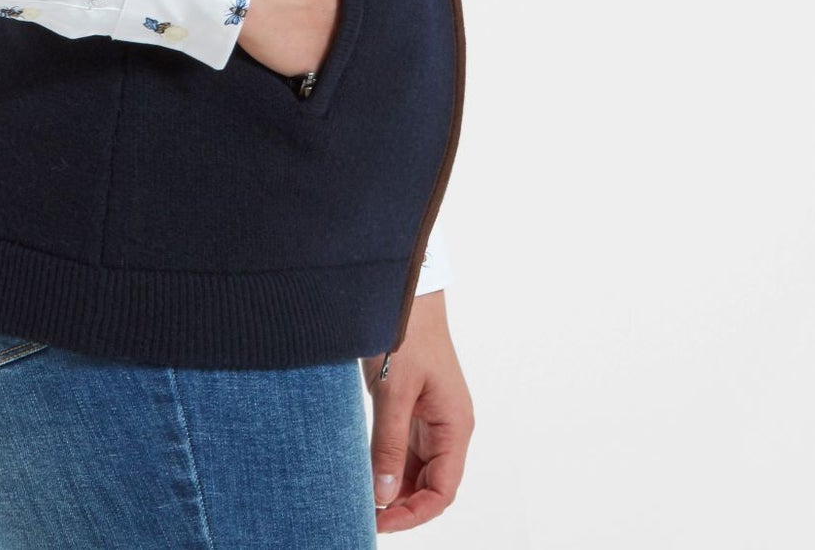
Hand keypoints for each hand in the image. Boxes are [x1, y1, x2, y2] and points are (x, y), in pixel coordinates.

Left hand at [359, 291, 473, 529]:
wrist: (405, 292)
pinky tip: (364, 472)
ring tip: (360, 497)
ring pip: (415, 471)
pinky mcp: (412, 409)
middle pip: (430, 486)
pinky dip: (386, 466)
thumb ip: (388, 445)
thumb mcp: (394, 392)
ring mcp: (430, 419)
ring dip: (392, 488)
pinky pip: (403, 450)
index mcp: (455, 426)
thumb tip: (382, 495)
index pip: (442, 490)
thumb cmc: (408, 333)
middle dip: (401, 506)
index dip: (414, 514)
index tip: (380, 521)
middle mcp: (447, 427)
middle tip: (364, 514)